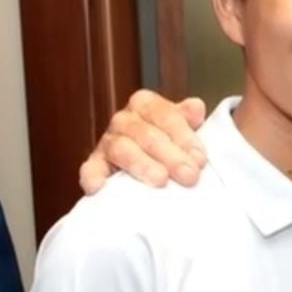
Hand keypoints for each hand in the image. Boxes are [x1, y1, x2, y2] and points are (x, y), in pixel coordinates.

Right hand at [78, 90, 208, 193]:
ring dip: (142, 165)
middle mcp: (124, 120)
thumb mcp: (182, 127)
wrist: (149, 160)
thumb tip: (196, 108)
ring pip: (122, 149)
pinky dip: (92, 176)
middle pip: (146, 134)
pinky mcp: (96, 164)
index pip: (165, 115)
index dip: (184, 137)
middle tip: (189, 175)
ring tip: (160, 180)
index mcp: (146, 104)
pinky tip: (98, 187)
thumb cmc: (170, 143)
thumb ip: (188, 118)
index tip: (200, 159)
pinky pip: (91, 168)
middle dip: (170, 156)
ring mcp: (108, 142)